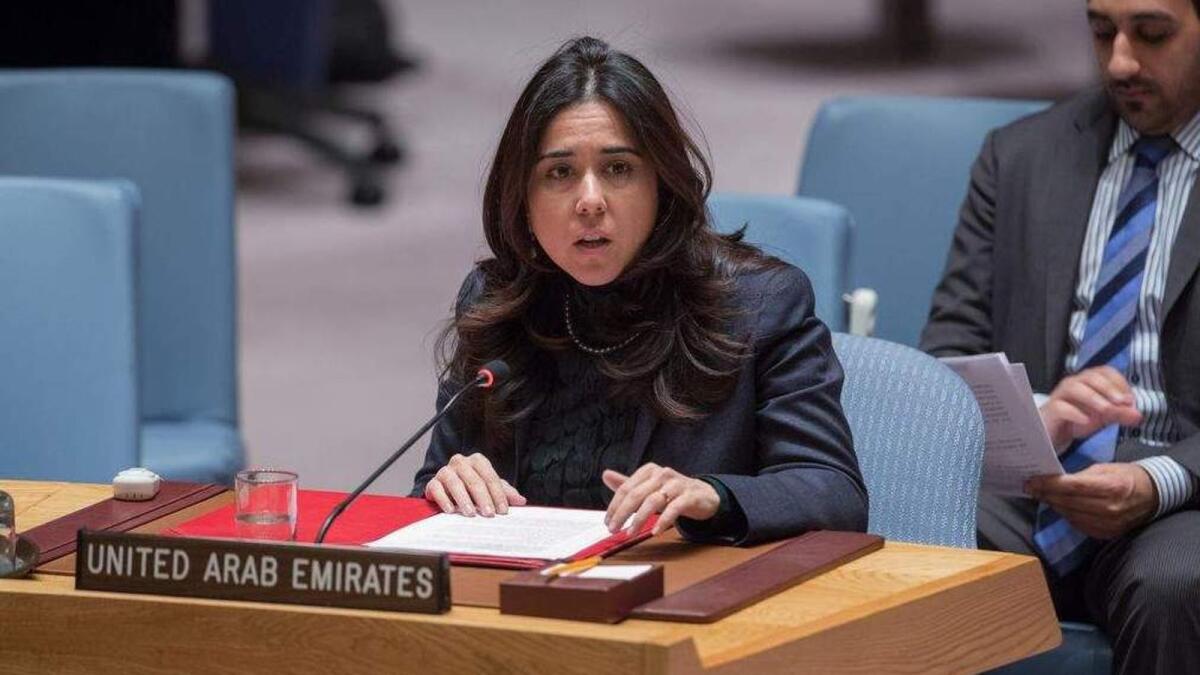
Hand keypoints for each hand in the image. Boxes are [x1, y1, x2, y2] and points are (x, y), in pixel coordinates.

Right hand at [423, 453, 525, 516]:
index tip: (503, 510)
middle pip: (474, 480)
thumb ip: (505, 493)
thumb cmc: (472, 486)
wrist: (448, 487)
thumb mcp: (490, 488)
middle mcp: (461, 462)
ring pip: (455, 483)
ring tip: (470, 513)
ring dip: (464, 499)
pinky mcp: (433, 482)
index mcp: (477, 461)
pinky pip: (437, 488)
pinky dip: (444, 499)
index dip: (498, 494)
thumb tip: (521, 500)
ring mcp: (446, 471)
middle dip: (483, 498)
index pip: (490, 477)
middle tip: (489, 514)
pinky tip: (451, 510)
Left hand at [602, 464, 720, 535]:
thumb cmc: (672, 492)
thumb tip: (605, 475)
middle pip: (636, 494)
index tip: (608, 522)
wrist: (704, 495)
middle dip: (622, 514)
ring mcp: (677, 484)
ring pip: (653, 501)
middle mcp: (662, 474)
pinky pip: (674, 508)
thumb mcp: (649, 488)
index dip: (614, 506)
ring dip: (639, 519)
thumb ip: (628, 484)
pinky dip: (663, 520)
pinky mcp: (690, 496)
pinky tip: (655, 531)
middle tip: (613, 529)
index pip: (626, 488)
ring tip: (630, 533)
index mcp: (649, 470)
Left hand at [1026, 463, 1156, 539]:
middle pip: (1068, 502)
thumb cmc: (1127, 476)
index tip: (1031, 481)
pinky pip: (1078, 524)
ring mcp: (1108, 524)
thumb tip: (1055, 480)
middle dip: (1046, 494)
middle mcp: (1110, 509)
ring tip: (1042, 495)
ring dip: (1054, 505)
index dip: (1049, 484)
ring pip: (1070, 515)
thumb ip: (1081, 475)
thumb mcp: (1106, 468)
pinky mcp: (1106, 534)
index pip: (1072, 487)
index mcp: (1111, 487)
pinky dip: (1066, 514)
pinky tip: (1060, 506)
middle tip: (1030, 487)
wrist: (1153, 497)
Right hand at [1040, 366, 1141, 452]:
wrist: (1053, 434)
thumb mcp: (1103, 417)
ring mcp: (1060, 396)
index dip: (1119, 383)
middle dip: (1109, 388)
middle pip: (1090, 377)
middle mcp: (1074, 384)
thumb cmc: (1077, 420)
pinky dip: (1074, 412)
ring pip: (1074, 387)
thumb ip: (1120, 414)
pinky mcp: (1051, 411)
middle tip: (1122, 403)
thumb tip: (1138, 414)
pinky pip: (1060, 407)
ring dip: (1093, 398)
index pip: (1105, 372)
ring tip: (1106, 411)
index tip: (1130, 400)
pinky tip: (1086, 420)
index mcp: (1088, 382)